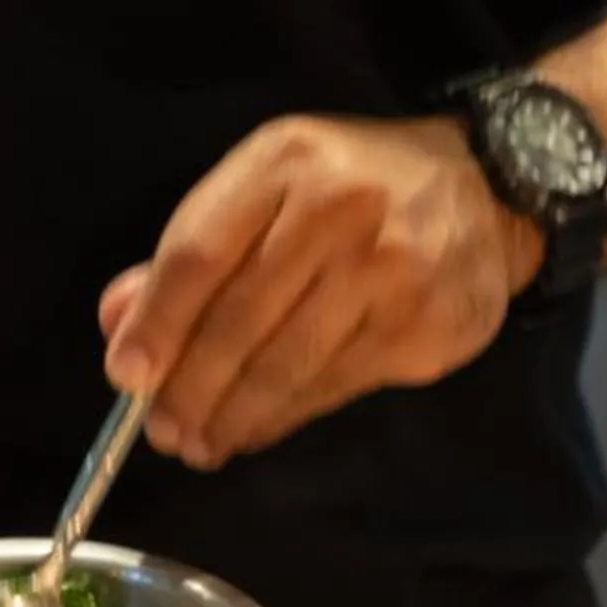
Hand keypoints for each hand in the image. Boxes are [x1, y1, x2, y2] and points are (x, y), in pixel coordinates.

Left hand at [98, 115, 543, 470]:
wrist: (487, 188)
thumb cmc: (354, 188)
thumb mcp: (271, 185)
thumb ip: (194, 249)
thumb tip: (120, 324)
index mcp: (283, 163)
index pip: (199, 252)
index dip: (157, 324)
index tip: (127, 377)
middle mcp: (338, 209)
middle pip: (239, 318)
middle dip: (190, 387)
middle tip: (162, 431)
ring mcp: (388, 269)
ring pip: (286, 363)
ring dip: (232, 416)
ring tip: (200, 443)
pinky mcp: (421, 324)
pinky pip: (334, 385)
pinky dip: (284, 417)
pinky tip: (256, 430)